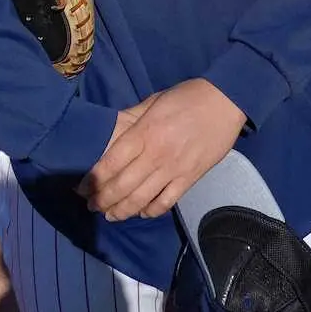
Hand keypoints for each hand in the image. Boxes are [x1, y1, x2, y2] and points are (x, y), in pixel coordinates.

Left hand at [77, 80, 246, 221]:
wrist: (227, 101)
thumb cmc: (188, 97)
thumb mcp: (154, 100)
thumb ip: (132, 118)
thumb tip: (111, 132)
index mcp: (144, 133)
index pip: (110, 164)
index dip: (93, 180)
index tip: (83, 188)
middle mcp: (156, 155)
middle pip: (121, 187)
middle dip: (102, 200)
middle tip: (93, 205)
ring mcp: (174, 169)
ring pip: (141, 200)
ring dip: (121, 211)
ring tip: (110, 214)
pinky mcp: (190, 178)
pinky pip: (166, 202)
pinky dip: (150, 212)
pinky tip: (142, 212)